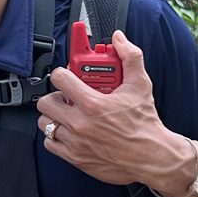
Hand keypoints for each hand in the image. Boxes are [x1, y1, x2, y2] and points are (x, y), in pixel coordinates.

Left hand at [35, 30, 189, 190]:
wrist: (152, 157)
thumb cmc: (145, 124)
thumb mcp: (140, 85)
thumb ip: (130, 57)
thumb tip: (120, 39)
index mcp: (93, 104)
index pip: (59, 79)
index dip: (61, 73)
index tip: (66, 75)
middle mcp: (80, 124)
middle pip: (46, 102)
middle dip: (55, 96)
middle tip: (66, 96)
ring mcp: (75, 142)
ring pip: (45, 123)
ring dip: (54, 116)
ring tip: (67, 114)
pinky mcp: (75, 158)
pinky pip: (49, 143)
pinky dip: (55, 136)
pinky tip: (68, 131)